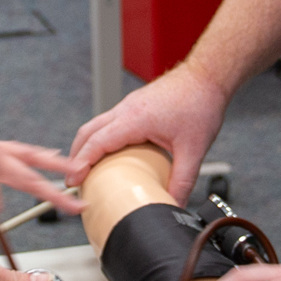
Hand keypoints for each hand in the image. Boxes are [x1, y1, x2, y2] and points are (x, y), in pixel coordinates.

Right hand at [66, 65, 229, 201]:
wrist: (208, 75)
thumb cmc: (200, 103)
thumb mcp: (194, 150)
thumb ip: (183, 180)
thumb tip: (175, 205)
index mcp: (134, 119)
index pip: (97, 142)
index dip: (81, 164)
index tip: (72, 181)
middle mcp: (126, 109)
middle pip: (88, 132)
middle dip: (76, 156)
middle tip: (74, 179)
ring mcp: (130, 104)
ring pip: (97, 125)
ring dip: (88, 146)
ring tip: (87, 169)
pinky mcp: (136, 104)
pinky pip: (110, 122)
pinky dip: (102, 138)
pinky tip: (111, 152)